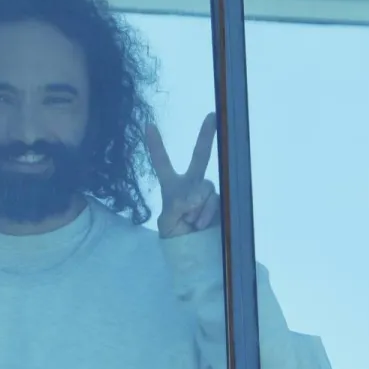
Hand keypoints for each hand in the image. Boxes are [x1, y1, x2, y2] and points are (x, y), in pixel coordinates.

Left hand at [148, 113, 219, 238]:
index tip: (148, 125)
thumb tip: (194, 197)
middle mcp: (192, 184)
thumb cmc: (175, 236)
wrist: (192, 252)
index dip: (156, 146)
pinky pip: (215, 201)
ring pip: (206, 188)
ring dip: (198, 207)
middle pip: (200, 157)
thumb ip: (178, 206)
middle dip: (206, 136)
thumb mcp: (167, 221)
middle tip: (212, 117)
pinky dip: (207, 213)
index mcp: (172, 186)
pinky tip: (199, 224)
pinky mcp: (221, 202)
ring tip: (191, 223)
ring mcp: (207, 192)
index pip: (162, 163)